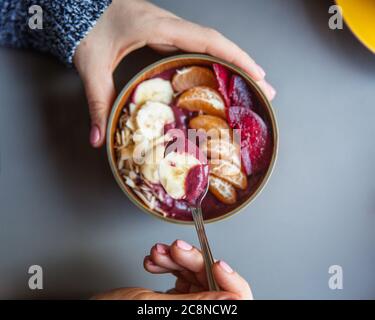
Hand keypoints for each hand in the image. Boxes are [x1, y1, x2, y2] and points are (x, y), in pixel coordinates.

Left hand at [74, 0, 275, 147]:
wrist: (79, 6)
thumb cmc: (87, 28)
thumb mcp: (93, 66)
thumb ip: (97, 102)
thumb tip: (98, 139)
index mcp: (158, 28)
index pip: (207, 40)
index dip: (235, 56)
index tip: (258, 74)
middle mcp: (170, 27)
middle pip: (217, 43)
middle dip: (245, 64)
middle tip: (265, 89)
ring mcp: (170, 30)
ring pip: (211, 45)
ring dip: (234, 63)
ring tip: (253, 86)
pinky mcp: (166, 36)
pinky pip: (199, 47)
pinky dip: (216, 61)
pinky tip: (223, 77)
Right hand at [93, 240, 252, 299]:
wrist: (90, 308)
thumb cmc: (112, 311)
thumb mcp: (153, 306)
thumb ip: (196, 303)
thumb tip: (233, 298)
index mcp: (200, 318)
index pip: (234, 300)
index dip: (229, 280)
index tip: (214, 263)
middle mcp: (196, 313)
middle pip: (212, 281)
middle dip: (192, 260)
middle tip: (176, 249)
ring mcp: (186, 305)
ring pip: (194, 274)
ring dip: (175, 259)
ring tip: (159, 253)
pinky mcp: (174, 298)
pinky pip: (180, 274)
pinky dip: (168, 263)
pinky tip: (156, 260)